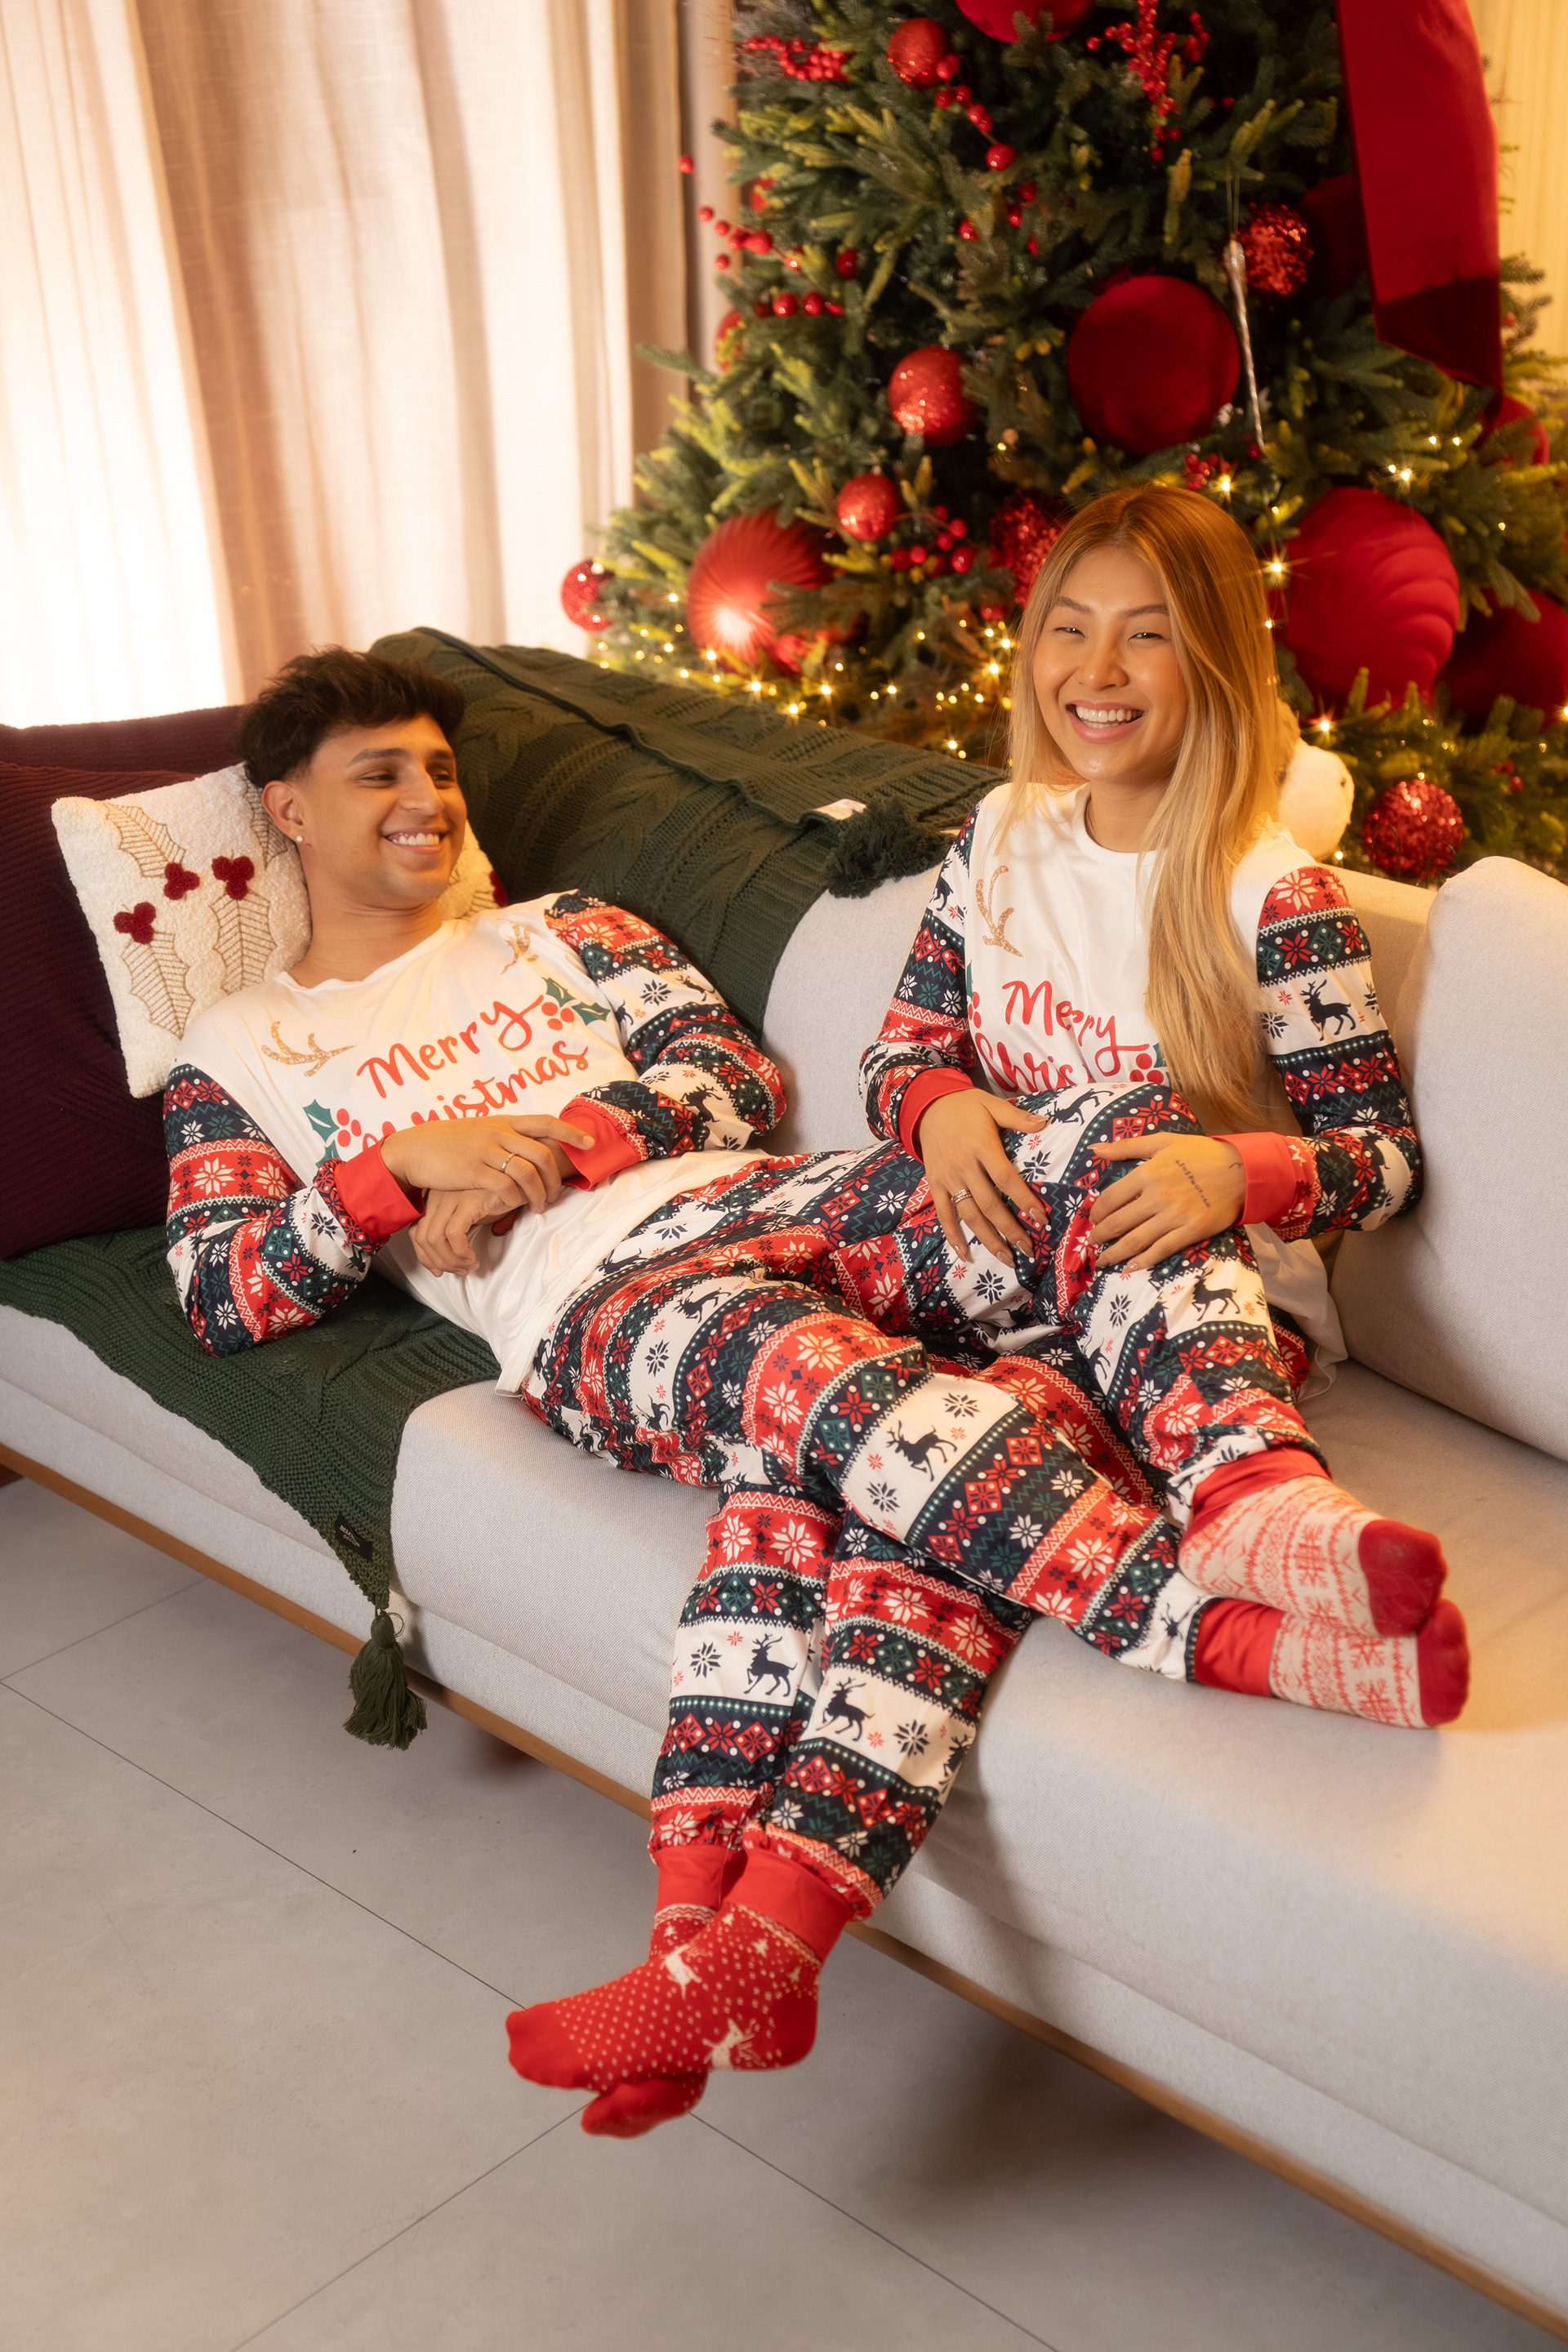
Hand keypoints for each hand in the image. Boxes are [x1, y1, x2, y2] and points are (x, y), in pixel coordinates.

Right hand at [380, 1114, 591, 1214]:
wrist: (413, 1149)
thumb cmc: (447, 1143)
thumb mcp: (479, 1131)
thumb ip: (502, 1136)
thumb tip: (524, 1146)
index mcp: (503, 1121)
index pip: (545, 1121)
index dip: (570, 1132)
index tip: (589, 1144)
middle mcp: (498, 1132)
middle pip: (542, 1154)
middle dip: (555, 1178)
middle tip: (556, 1196)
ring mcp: (486, 1150)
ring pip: (528, 1173)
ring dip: (540, 1194)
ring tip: (539, 1207)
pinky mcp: (473, 1170)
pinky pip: (506, 1187)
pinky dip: (516, 1200)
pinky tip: (514, 1208)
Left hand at [410, 1186, 523, 1276]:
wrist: (523, 1179)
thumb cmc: (499, 1196)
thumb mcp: (471, 1213)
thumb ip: (456, 1228)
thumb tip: (448, 1258)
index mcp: (435, 1196)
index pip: (416, 1231)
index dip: (425, 1256)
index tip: (438, 1270)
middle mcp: (438, 1194)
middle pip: (422, 1237)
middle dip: (438, 1262)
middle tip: (458, 1272)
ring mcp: (451, 1196)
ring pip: (435, 1239)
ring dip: (451, 1260)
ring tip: (468, 1267)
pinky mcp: (468, 1200)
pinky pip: (454, 1234)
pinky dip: (461, 1252)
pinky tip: (473, 1258)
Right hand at [918, 1088, 1049, 1263]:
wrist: (927, 1106)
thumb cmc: (965, 1106)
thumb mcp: (992, 1105)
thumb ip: (1018, 1117)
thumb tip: (1047, 1123)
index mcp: (982, 1147)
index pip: (1006, 1180)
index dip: (1024, 1201)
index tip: (1042, 1219)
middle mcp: (964, 1167)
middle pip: (989, 1205)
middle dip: (1010, 1230)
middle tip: (1028, 1249)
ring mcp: (948, 1179)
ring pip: (969, 1215)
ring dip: (988, 1239)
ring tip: (1006, 1258)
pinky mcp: (935, 1185)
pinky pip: (943, 1214)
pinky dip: (953, 1236)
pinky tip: (965, 1254)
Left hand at [1090, 1133, 1244, 1270]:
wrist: (1243, 1169)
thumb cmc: (1202, 1152)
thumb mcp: (1164, 1140)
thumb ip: (1127, 1146)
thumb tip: (1095, 1149)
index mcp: (1148, 1173)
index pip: (1111, 1198)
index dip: (1097, 1212)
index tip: (1094, 1218)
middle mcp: (1157, 1197)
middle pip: (1118, 1223)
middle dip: (1100, 1235)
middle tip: (1092, 1241)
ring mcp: (1174, 1216)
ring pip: (1135, 1241)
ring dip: (1115, 1253)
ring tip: (1103, 1260)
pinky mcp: (1191, 1231)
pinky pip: (1161, 1250)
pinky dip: (1142, 1261)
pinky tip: (1130, 1268)